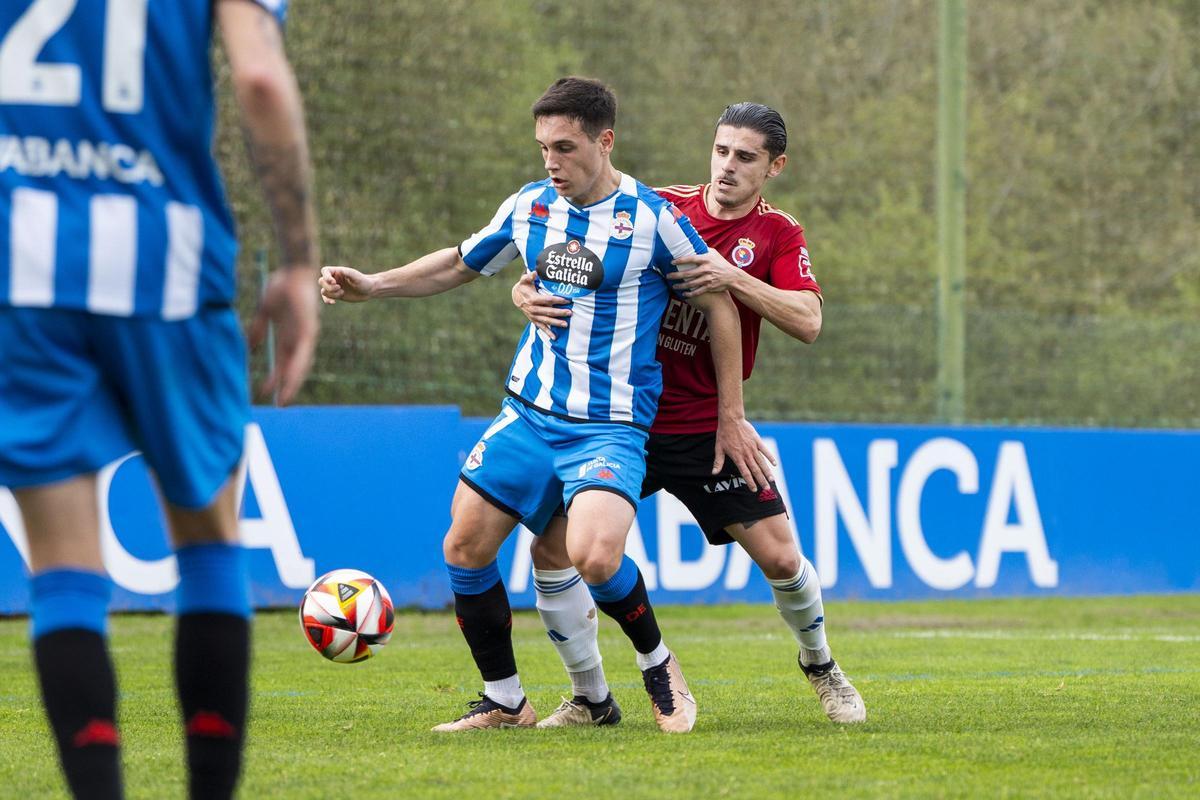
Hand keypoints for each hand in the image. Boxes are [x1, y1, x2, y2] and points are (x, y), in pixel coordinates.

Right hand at [250, 268, 319, 404]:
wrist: (294, 269)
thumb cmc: (281, 286)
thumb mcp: (265, 310)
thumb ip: (258, 328)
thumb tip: (250, 346)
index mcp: (288, 335)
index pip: (283, 362)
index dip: (276, 377)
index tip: (266, 392)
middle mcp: (299, 338)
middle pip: (293, 368)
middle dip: (286, 386)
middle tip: (279, 404)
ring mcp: (305, 334)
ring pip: (300, 364)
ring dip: (292, 382)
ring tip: (284, 399)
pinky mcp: (308, 329)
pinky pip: (302, 352)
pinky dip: (296, 366)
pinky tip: (290, 379)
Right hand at [319, 265, 375, 303]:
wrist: (369, 290)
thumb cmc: (363, 281)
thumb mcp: (355, 276)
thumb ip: (346, 273)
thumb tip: (338, 271)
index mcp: (338, 271)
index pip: (325, 271)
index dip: (326, 276)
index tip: (333, 282)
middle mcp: (334, 279)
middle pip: (321, 281)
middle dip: (329, 287)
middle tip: (340, 288)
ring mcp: (334, 288)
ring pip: (323, 290)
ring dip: (331, 293)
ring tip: (342, 292)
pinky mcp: (336, 295)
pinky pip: (326, 298)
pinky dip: (327, 300)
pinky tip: (333, 302)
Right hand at [512, 269, 570, 339]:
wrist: (516, 297)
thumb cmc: (523, 287)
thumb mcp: (524, 280)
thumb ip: (529, 276)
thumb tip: (535, 272)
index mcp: (532, 299)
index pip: (547, 300)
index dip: (557, 300)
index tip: (566, 300)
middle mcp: (533, 309)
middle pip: (548, 311)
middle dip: (559, 313)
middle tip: (570, 313)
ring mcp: (533, 316)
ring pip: (546, 321)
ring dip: (556, 323)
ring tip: (565, 325)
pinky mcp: (534, 320)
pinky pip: (541, 327)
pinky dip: (547, 333)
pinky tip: (554, 338)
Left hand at [670, 251, 742, 297]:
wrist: (732, 276)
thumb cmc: (721, 263)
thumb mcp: (714, 253)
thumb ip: (704, 249)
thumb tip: (695, 240)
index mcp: (706, 259)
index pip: (691, 259)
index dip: (681, 260)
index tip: (672, 262)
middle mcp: (706, 269)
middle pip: (688, 273)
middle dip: (676, 275)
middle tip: (668, 276)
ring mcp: (708, 279)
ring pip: (691, 284)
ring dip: (681, 286)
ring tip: (673, 286)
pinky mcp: (709, 287)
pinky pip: (698, 291)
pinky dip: (690, 294)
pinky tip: (683, 294)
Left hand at [713, 416, 775, 492]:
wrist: (731, 420)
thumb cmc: (723, 435)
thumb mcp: (719, 449)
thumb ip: (718, 462)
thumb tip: (714, 473)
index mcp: (737, 457)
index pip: (745, 473)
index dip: (750, 482)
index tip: (754, 490)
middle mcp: (746, 454)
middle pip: (755, 470)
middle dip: (761, 480)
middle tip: (767, 489)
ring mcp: (753, 448)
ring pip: (761, 462)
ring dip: (767, 472)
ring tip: (771, 480)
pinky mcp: (757, 440)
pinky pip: (765, 450)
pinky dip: (770, 457)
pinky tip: (774, 464)